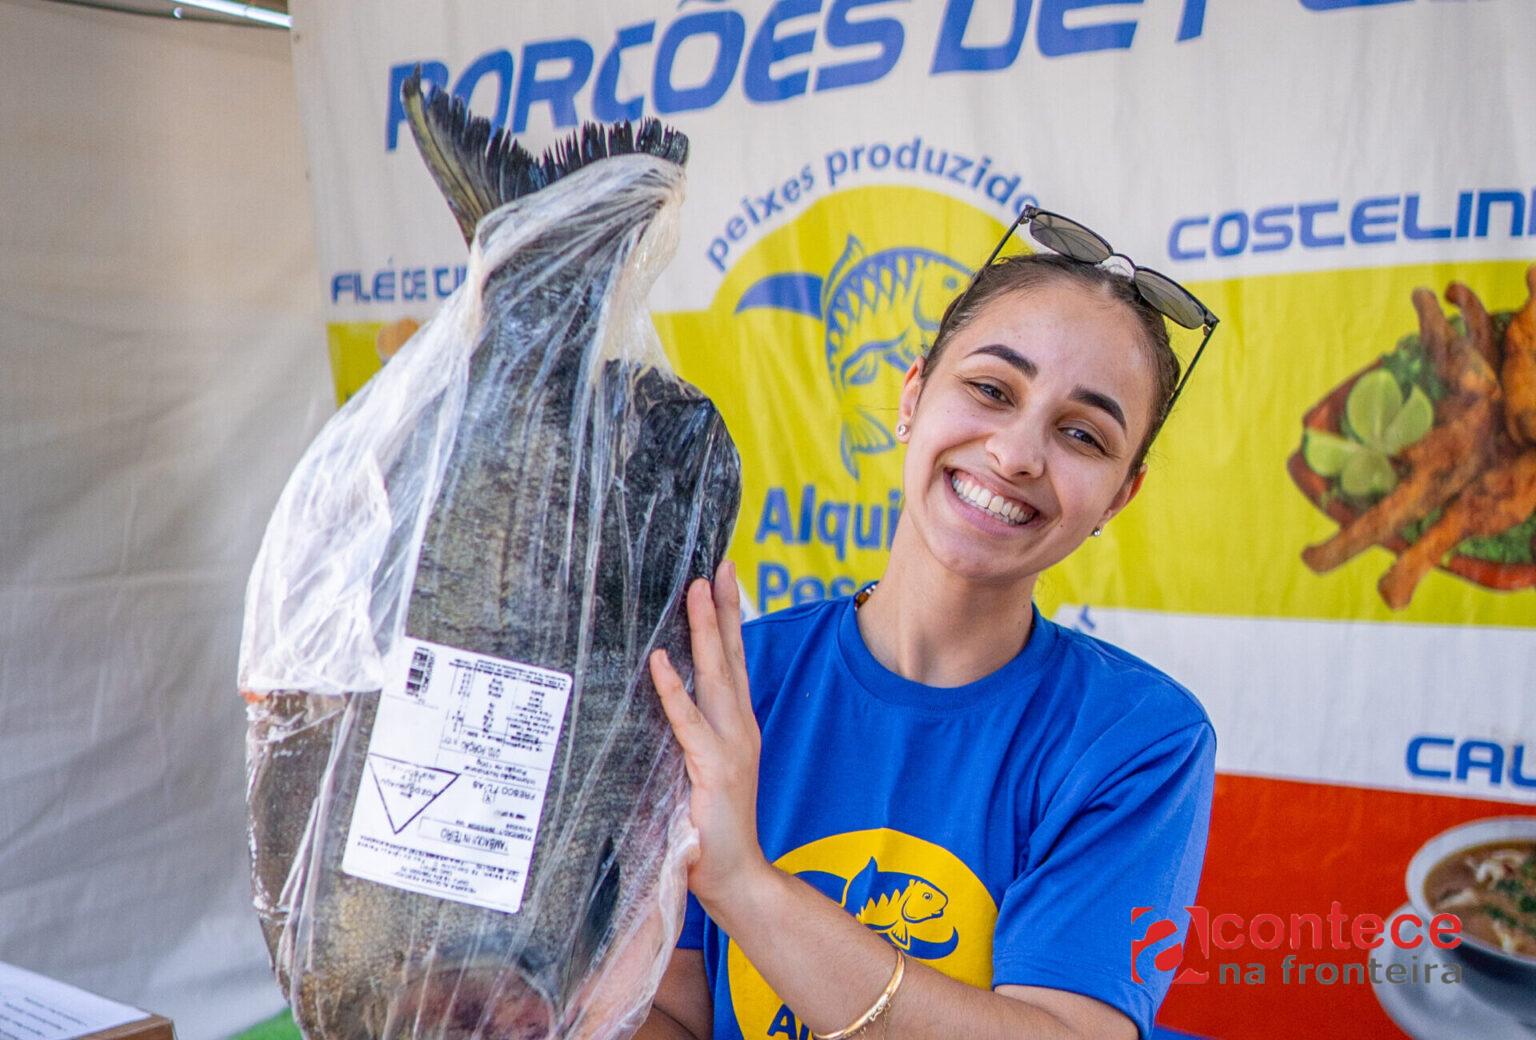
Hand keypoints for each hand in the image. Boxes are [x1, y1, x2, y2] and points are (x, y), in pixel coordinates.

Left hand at [648, 560, 769, 911]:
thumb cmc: (707, 829)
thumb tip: (653, 702)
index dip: (729, 618)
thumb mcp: (696, 772)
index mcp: (737, 726)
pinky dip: (674, 690)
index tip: (723, 578)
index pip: (734, 661)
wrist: (735, 877)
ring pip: (717, 676)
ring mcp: (732, 746)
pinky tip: (660, 661)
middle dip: (725, 609)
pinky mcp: (714, 768)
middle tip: (717, 566)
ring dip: (706, 631)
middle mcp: (741, 727)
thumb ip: (684, 738)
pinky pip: (689, 722)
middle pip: (733, 656)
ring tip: (696, 591)